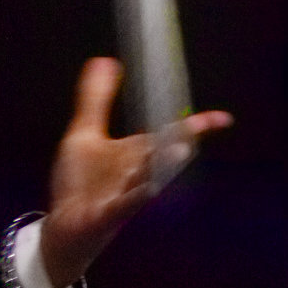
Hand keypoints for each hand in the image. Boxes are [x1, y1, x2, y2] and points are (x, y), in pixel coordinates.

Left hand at [39, 57, 232, 287]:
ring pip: (149, 177)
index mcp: (137, 152)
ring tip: (178, 151)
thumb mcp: (84, 134)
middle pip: (164, 152)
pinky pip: (125, 205)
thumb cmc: (79, 185)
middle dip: (178, 139)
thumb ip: (96, 99)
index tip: (224, 120)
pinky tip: (148, 188)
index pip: (171, 134)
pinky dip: (136, 196)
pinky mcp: (108, 215)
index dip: (197, 126)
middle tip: (193, 126)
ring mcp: (125, 195)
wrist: (64, 227)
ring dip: (162, 165)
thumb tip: (105, 61)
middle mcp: (138, 172)